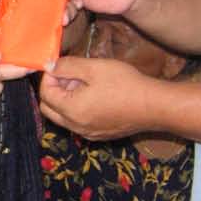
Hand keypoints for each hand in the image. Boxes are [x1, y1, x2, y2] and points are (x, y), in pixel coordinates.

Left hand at [39, 56, 155, 140]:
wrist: (154, 106)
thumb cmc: (125, 84)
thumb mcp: (93, 68)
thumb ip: (67, 66)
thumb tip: (49, 65)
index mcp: (71, 111)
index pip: (46, 93)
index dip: (50, 76)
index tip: (61, 65)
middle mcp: (76, 127)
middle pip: (49, 109)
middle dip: (54, 90)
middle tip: (71, 75)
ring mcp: (88, 133)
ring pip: (63, 117)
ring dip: (66, 99)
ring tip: (85, 83)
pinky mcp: (99, 135)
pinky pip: (79, 123)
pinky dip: (78, 109)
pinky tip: (96, 95)